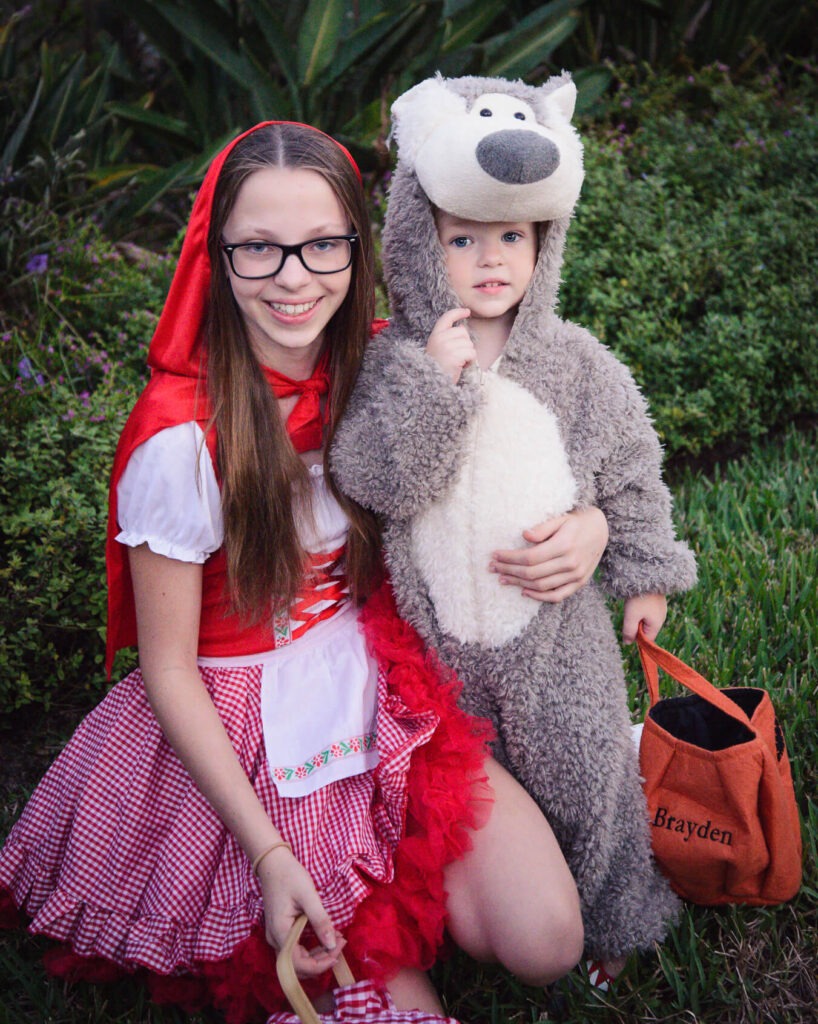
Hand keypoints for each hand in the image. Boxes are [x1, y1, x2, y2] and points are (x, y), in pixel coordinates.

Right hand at [257, 844, 343, 976]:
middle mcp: (275, 940)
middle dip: (321, 961)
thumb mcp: (308, 895)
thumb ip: (320, 920)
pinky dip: (312, 947)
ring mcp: (277, 936)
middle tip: (341, 944)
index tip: (338, 952)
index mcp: (280, 932)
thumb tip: (332, 945)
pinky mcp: (281, 931)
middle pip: (298, 966)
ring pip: (297, 959)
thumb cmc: (290, 876)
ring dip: (318, 955)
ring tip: (337, 939)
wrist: (273, 863)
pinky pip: (296, 949)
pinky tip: (326, 936)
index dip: (320, 964)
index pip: (299, 964)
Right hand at [425, 308, 474, 382]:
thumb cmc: (437, 368)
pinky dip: (470, 361)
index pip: (447, 318)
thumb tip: (463, 329)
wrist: (432, 384)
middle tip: (457, 356)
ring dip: (468, 354)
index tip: (467, 311)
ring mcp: (447, 347)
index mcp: (435, 335)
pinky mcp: (455, 356)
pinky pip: (471, 353)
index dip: (458, 312)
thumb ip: (447, 338)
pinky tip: (462, 367)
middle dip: (465, 343)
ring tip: (458, 363)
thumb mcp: (437, 349)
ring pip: (469, 344)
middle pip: (463, 332)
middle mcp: (440, 338)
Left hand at [489, 507, 608, 602]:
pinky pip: (557, 595)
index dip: (510, 558)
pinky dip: (540, 597)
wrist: (602, 529)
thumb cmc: (576, 522)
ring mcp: (576, 575)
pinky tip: (524, 592)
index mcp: (564, 545)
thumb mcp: (560, 518)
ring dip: (519, 584)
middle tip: (493, 568)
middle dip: (509, 571)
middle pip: (532, 573)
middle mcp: (570, 563)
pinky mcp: (579, 583)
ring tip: (503, 578)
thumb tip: (525, 535)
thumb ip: (543, 528)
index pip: (530, 557)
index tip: (495, 555)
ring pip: (541, 585)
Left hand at [622, 593, 666, 643]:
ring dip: (637, 617)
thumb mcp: (631, 616)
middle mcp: (661, 617)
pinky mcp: (657, 601)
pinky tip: (636, 601)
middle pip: (647, 629)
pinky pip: (648, 611)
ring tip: (633, 606)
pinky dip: (640, 609)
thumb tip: (628, 643)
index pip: (648, 639)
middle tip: (630, 615)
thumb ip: (629, 631)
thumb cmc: (639, 598)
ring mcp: (660, 608)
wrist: (647, 576)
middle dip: (636, 626)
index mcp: (657, 624)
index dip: (637, 639)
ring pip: (646, 619)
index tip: (628, 630)